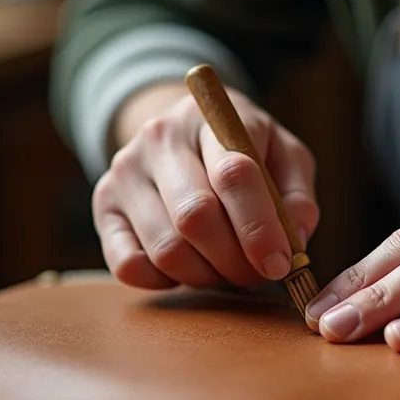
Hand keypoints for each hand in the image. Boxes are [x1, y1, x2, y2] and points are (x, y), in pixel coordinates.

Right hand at [92, 88, 318, 289]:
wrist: (183, 132)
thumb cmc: (245, 150)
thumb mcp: (283, 155)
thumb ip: (296, 195)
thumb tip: (294, 239)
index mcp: (213, 118)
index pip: (234, 174)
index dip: (259, 227)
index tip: (279, 263)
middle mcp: (160, 138)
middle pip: (195, 217)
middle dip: (234, 260)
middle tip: (257, 273)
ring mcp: (125, 170)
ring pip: (166, 248)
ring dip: (205, 275)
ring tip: (226, 268)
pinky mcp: (104, 204)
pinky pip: (128, 266)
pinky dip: (164, 282)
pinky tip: (188, 267)